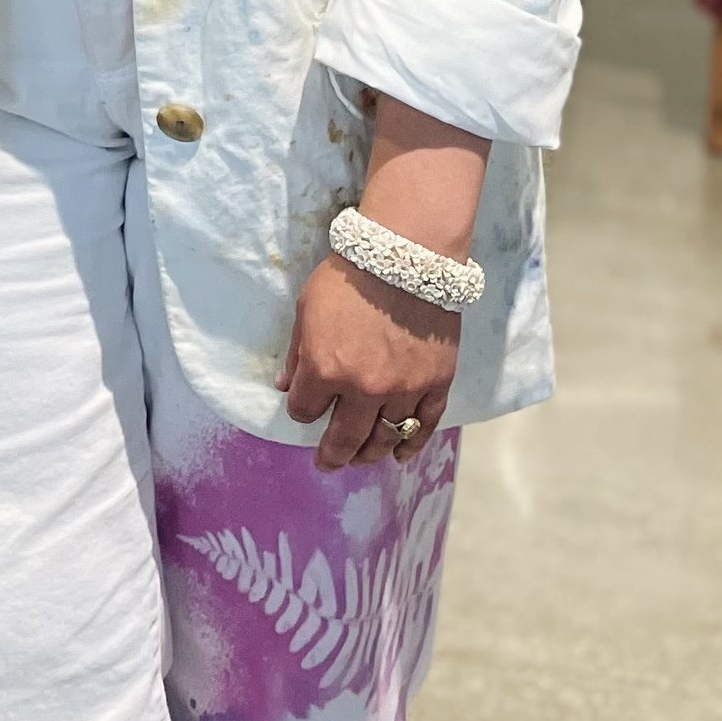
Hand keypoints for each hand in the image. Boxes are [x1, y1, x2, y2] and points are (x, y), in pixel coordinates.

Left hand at [280, 255, 459, 471]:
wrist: (406, 257)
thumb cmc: (349, 278)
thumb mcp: (306, 309)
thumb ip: (296, 354)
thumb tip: (286, 388)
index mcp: (325, 370)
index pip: (305, 411)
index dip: (302, 410)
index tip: (304, 406)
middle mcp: (363, 390)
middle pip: (345, 439)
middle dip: (332, 455)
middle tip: (327, 463)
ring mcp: (403, 391)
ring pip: (385, 439)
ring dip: (369, 453)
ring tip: (361, 458)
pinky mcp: (435, 385)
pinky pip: (424, 427)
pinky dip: (412, 446)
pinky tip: (401, 455)